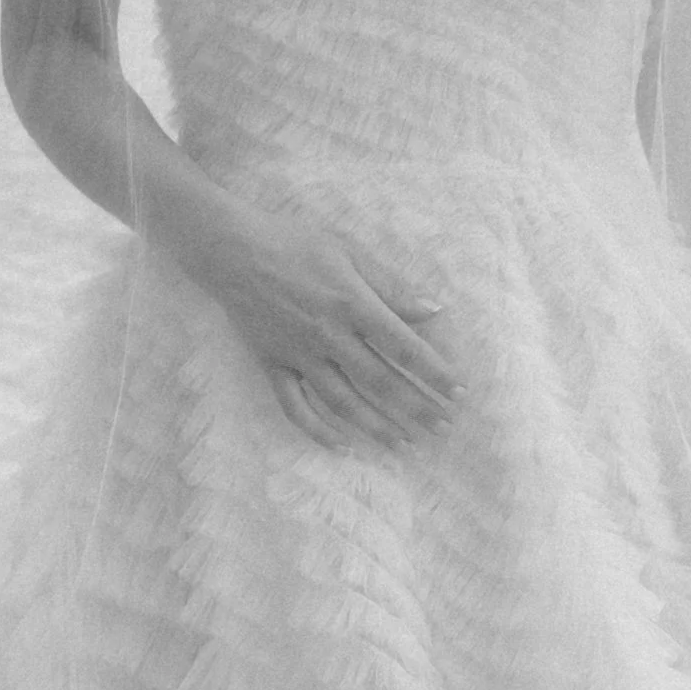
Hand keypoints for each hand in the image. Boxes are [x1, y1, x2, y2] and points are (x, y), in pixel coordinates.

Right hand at [202, 206, 460, 456]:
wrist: (232, 249)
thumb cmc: (296, 243)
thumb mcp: (350, 253)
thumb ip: (392, 286)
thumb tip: (433, 310)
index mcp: (352, 304)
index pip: (403, 347)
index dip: (434, 372)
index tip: (458, 392)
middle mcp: (328, 335)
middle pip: (379, 381)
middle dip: (415, 407)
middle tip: (443, 428)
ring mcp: (299, 354)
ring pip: (342, 401)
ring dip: (376, 425)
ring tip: (404, 443)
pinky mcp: (273, 364)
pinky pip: (295, 406)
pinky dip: (317, 429)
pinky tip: (342, 445)